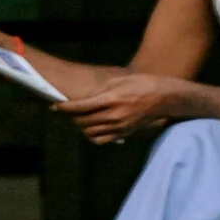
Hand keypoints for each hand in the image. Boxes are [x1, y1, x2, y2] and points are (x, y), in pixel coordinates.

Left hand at [57, 73, 188, 144]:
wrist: (164, 98)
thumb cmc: (142, 84)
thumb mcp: (120, 80)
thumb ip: (100, 90)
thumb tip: (84, 97)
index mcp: (111, 99)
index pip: (80, 107)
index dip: (64, 108)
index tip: (55, 106)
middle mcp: (114, 115)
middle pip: (82, 121)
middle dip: (71, 116)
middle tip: (65, 110)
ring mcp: (119, 127)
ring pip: (90, 132)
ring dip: (80, 126)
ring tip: (78, 118)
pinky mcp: (124, 133)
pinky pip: (101, 140)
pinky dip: (91, 135)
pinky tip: (91, 127)